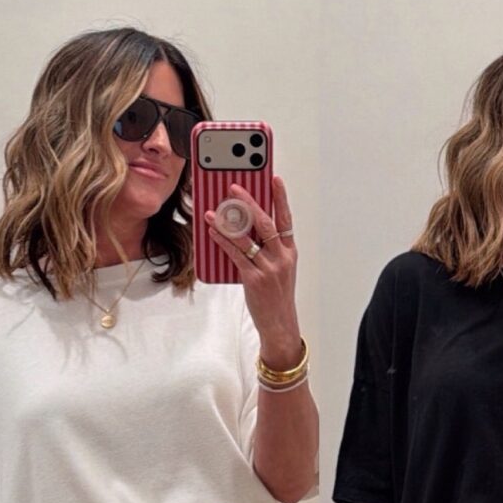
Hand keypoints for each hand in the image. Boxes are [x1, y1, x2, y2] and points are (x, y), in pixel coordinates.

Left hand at [204, 175, 300, 362]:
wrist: (280, 323)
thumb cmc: (277, 296)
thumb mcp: (281, 269)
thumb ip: (270, 249)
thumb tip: (247, 230)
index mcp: (289, 251)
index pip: (286, 218)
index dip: (280, 197)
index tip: (274, 179)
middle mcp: (280, 256)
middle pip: (265, 222)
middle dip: (249, 203)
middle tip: (235, 188)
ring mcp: (268, 268)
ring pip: (247, 238)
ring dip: (228, 222)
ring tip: (214, 210)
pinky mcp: (253, 279)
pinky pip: (236, 255)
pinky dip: (223, 241)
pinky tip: (213, 232)